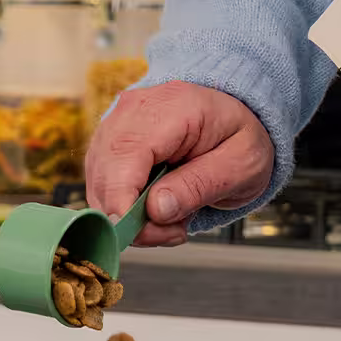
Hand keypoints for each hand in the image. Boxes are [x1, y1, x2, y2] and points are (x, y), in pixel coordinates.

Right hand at [85, 81, 274, 247]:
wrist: (235, 117)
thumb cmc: (240, 136)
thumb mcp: (241, 164)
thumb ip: (200, 185)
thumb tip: (156, 209)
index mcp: (172, 107)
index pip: (126, 153)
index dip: (121, 199)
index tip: (137, 233)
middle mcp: (134, 110)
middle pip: (105, 172)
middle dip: (131, 217)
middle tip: (174, 231)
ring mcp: (116, 125)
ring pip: (99, 183)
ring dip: (130, 216)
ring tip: (174, 219)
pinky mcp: (109, 144)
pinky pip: (103, 185)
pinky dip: (126, 208)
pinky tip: (159, 210)